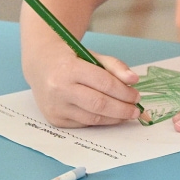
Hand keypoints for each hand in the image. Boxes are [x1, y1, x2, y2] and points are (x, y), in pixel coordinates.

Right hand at [24, 48, 143, 127]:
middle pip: (99, 104)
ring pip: (92, 118)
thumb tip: (134, 80)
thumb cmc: (71, 59)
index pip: (104, 83)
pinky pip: (83, 123)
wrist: (41, 66)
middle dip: (122, 109)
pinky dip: (100, 121)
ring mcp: (55, 106)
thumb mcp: (93, 55)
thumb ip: (115, 66)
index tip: (137, 96)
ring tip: (127, 114)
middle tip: (136, 110)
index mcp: (69, 69)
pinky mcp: (55, 119)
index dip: (124, 92)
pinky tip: (111, 117)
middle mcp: (59, 89)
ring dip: (114, 118)